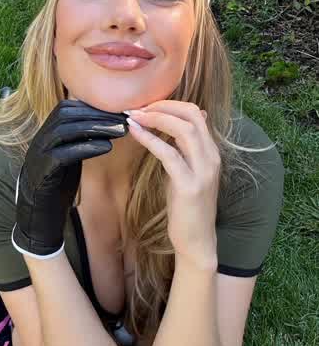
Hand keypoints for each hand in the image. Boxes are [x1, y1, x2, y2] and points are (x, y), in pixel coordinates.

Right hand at [12, 100, 127, 258]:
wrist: (38, 211)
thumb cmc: (57, 182)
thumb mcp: (69, 155)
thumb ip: (80, 139)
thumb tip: (107, 123)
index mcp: (47, 132)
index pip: (68, 108)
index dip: (93, 107)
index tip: (118, 110)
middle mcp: (40, 138)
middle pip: (66, 114)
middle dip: (96, 114)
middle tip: (122, 119)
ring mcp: (39, 153)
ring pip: (64, 130)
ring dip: (94, 127)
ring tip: (119, 130)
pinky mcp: (42, 171)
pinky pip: (63, 154)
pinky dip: (86, 147)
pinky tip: (107, 147)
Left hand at [125, 100, 219, 264]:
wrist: (197, 241)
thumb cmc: (187, 208)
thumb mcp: (186, 173)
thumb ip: (182, 151)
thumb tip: (175, 128)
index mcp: (211, 153)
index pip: (196, 113)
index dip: (171, 105)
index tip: (147, 105)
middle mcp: (211, 158)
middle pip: (191, 115)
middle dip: (162, 106)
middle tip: (138, 107)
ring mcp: (203, 171)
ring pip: (183, 130)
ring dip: (156, 118)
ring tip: (134, 116)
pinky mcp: (189, 186)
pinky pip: (169, 154)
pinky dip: (150, 139)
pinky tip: (135, 133)